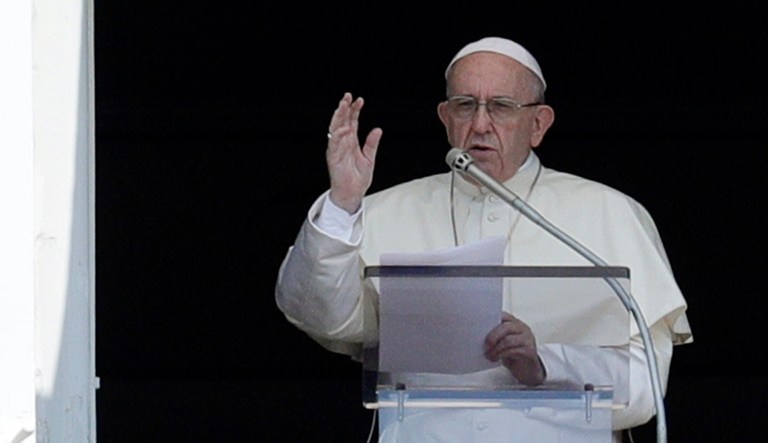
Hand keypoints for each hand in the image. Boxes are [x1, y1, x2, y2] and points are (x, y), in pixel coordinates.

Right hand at [326, 92, 382, 213]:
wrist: (352, 194)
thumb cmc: (358, 178)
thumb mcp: (369, 158)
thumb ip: (372, 144)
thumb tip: (378, 129)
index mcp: (351, 141)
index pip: (352, 121)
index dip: (354, 110)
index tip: (359, 100)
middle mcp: (342, 143)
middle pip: (342, 121)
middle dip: (344, 108)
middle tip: (348, 96)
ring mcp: (337, 149)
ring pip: (335, 129)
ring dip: (338, 117)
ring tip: (343, 106)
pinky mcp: (333, 158)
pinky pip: (334, 144)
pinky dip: (338, 136)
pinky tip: (344, 128)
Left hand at [485, 312, 544, 385]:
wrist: (527, 369)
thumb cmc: (513, 353)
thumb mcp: (502, 341)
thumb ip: (495, 335)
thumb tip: (477, 335)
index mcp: (514, 322)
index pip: (502, 315)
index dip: (490, 319)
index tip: (479, 327)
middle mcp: (522, 328)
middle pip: (506, 327)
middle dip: (492, 336)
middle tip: (485, 345)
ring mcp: (527, 339)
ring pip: (508, 340)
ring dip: (495, 349)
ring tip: (488, 354)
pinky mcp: (529, 351)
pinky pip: (512, 351)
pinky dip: (500, 355)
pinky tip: (495, 358)